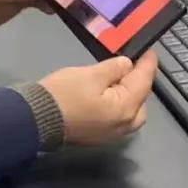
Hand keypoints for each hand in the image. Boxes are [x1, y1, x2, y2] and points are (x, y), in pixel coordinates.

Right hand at [39, 51, 157, 145]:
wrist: (36, 119)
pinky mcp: (99, 136)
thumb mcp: (90, 74)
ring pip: (131, 111)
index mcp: (126, 108)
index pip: (143, 81)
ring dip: (129, 95)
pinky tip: (108, 96)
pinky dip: (118, 105)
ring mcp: (112, 134)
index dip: (148, 64)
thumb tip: (127, 65)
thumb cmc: (64, 95)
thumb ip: (114, 68)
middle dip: (139, 82)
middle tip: (129, 65)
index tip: (150, 51)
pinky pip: (118, 119)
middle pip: (141, 100)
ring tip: (118, 80)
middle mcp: (125, 125)